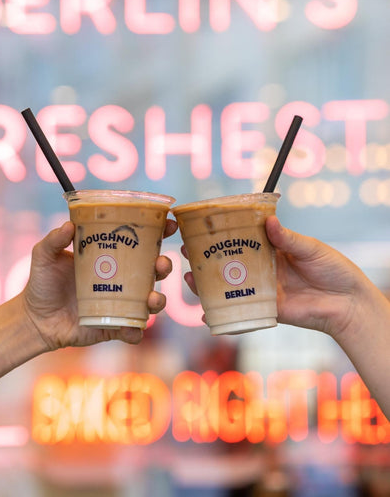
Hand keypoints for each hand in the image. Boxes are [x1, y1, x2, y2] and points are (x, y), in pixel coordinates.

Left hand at [22, 219, 177, 349]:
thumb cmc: (42, 283)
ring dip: (158, 299)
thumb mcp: (44, 256)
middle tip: (161, 263)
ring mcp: (120, 304)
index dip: (159, 233)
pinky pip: (132, 330)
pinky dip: (136, 330)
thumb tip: (67, 226)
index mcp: (111, 257)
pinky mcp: (114, 327)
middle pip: (153, 271)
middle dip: (164, 266)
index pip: (140, 242)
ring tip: (152, 298)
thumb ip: (53, 240)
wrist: (34, 319)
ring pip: (150, 301)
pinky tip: (133, 328)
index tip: (170, 224)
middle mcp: (121, 280)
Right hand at [181, 216, 371, 339]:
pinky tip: (206, 314)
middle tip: (187, 252)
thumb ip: (288, 238)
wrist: (348, 303)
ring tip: (190, 278)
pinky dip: (222, 314)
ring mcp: (262, 290)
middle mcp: (263, 269)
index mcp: (271, 250)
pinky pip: (241, 311)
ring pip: (229, 286)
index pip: (241, 240)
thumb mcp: (310, 248)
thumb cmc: (333, 269)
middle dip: (205, 259)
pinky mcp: (267, 310)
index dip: (221, 235)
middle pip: (228, 263)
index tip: (201, 228)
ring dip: (207, 284)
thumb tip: (269, 221)